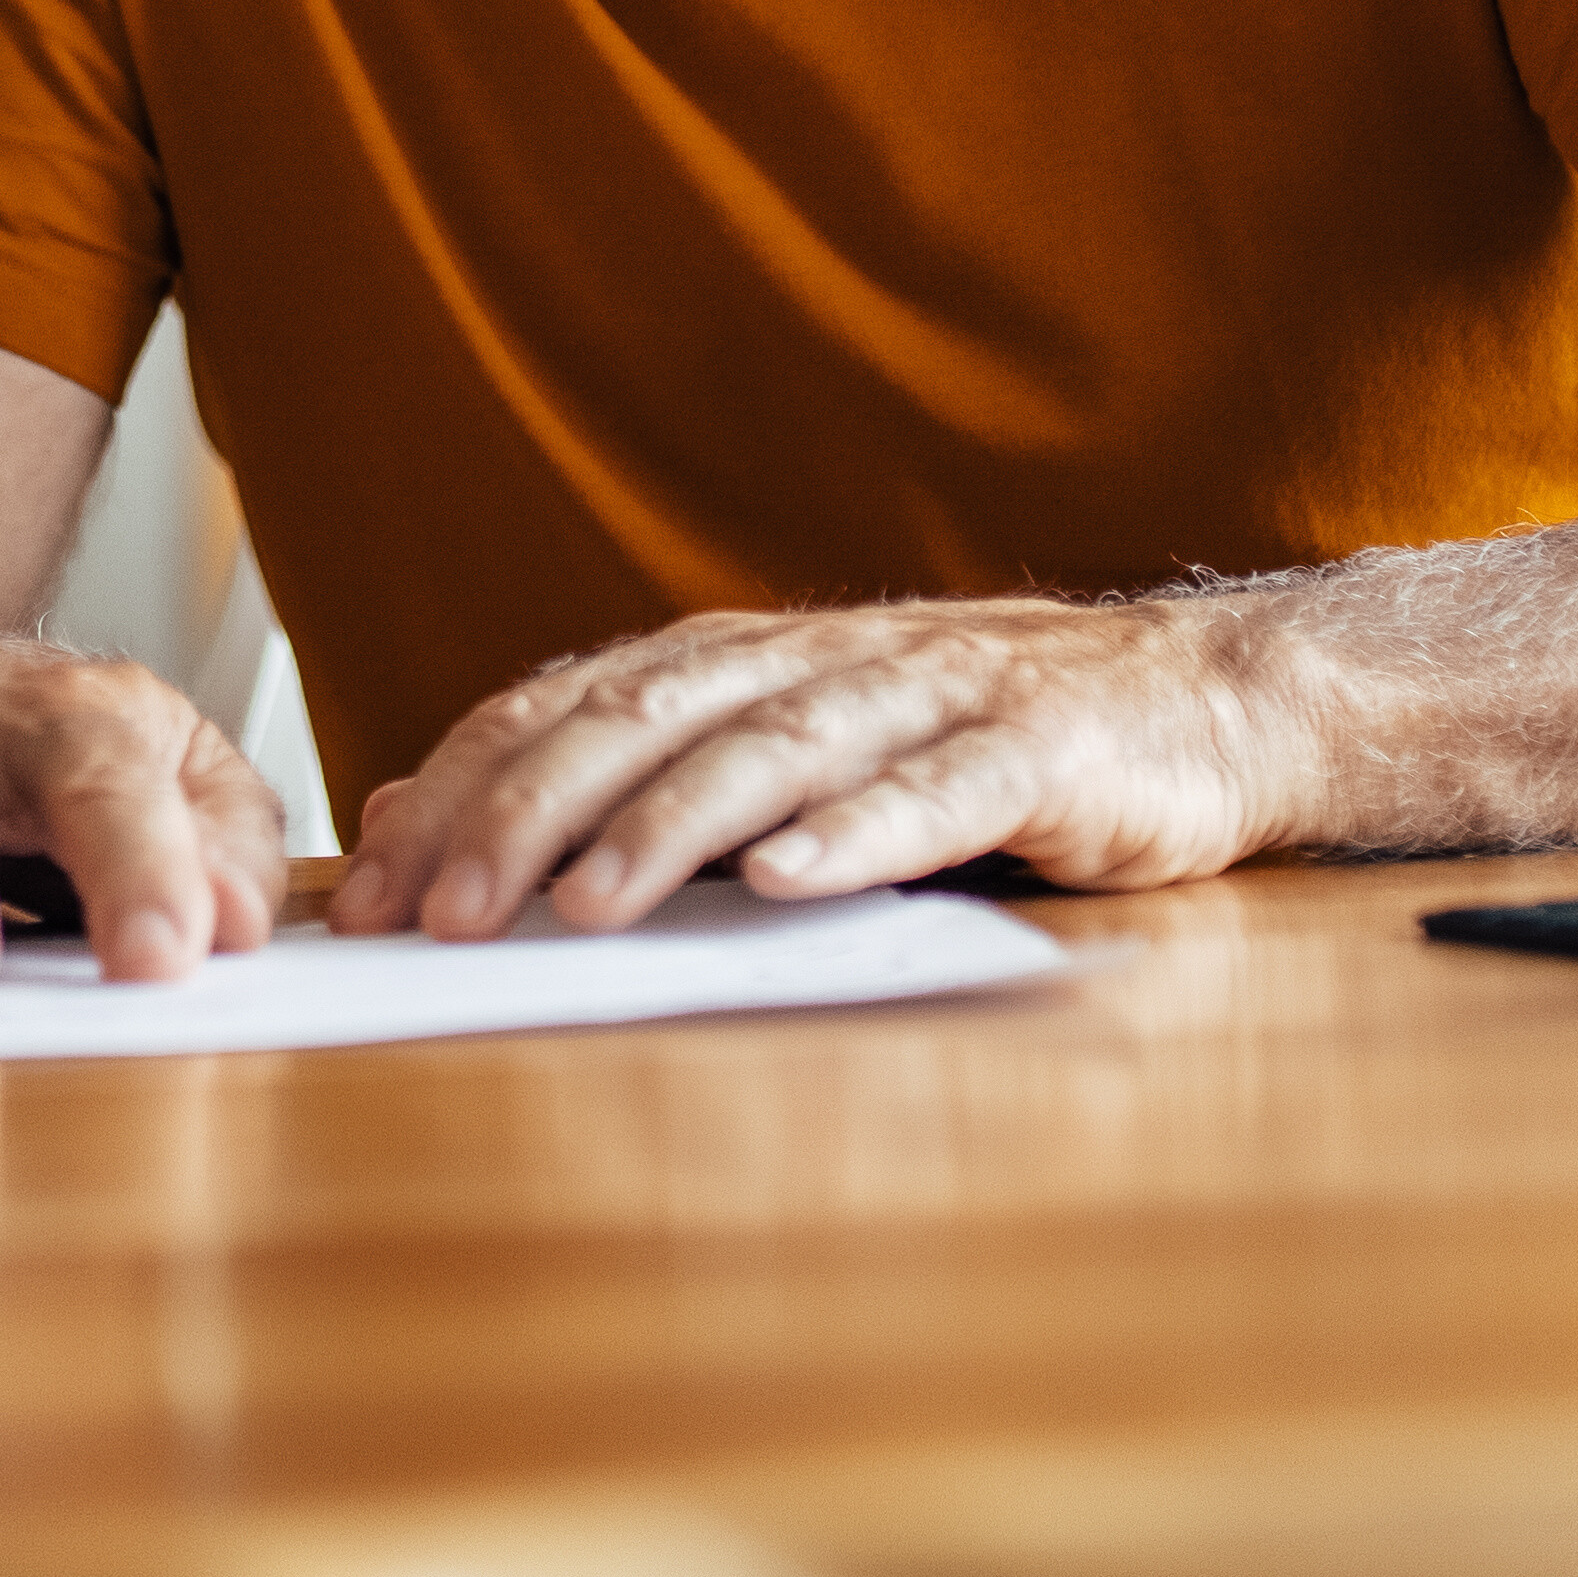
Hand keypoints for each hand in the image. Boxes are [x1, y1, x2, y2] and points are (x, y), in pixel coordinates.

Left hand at [339, 597, 1319, 940]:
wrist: (1202, 704)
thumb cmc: (972, 747)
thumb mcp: (791, 753)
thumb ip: (639, 780)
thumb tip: (437, 830)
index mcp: (742, 661)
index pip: (567, 707)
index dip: (465, 789)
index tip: (374, 888)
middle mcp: (818, 662)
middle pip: (645, 721)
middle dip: (530, 816)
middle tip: (443, 915)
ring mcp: (931, 698)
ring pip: (773, 753)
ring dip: (670, 829)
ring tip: (585, 903)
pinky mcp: (1041, 751)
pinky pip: (937, 791)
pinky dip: (858, 833)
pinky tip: (792, 881)